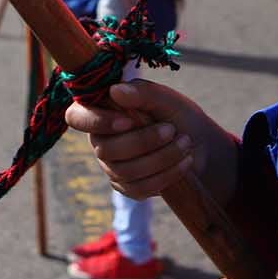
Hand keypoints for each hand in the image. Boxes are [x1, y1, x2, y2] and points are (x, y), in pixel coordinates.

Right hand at [64, 79, 238, 201]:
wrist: (200, 143)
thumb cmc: (177, 114)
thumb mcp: (165, 98)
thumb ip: (141, 93)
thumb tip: (114, 90)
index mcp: (102, 111)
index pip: (76, 117)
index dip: (96, 121)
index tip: (128, 121)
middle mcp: (101, 140)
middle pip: (105, 149)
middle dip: (143, 141)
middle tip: (172, 130)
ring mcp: (112, 166)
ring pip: (124, 171)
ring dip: (160, 158)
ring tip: (185, 143)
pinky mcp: (128, 187)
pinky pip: (138, 188)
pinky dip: (165, 175)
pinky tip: (184, 162)